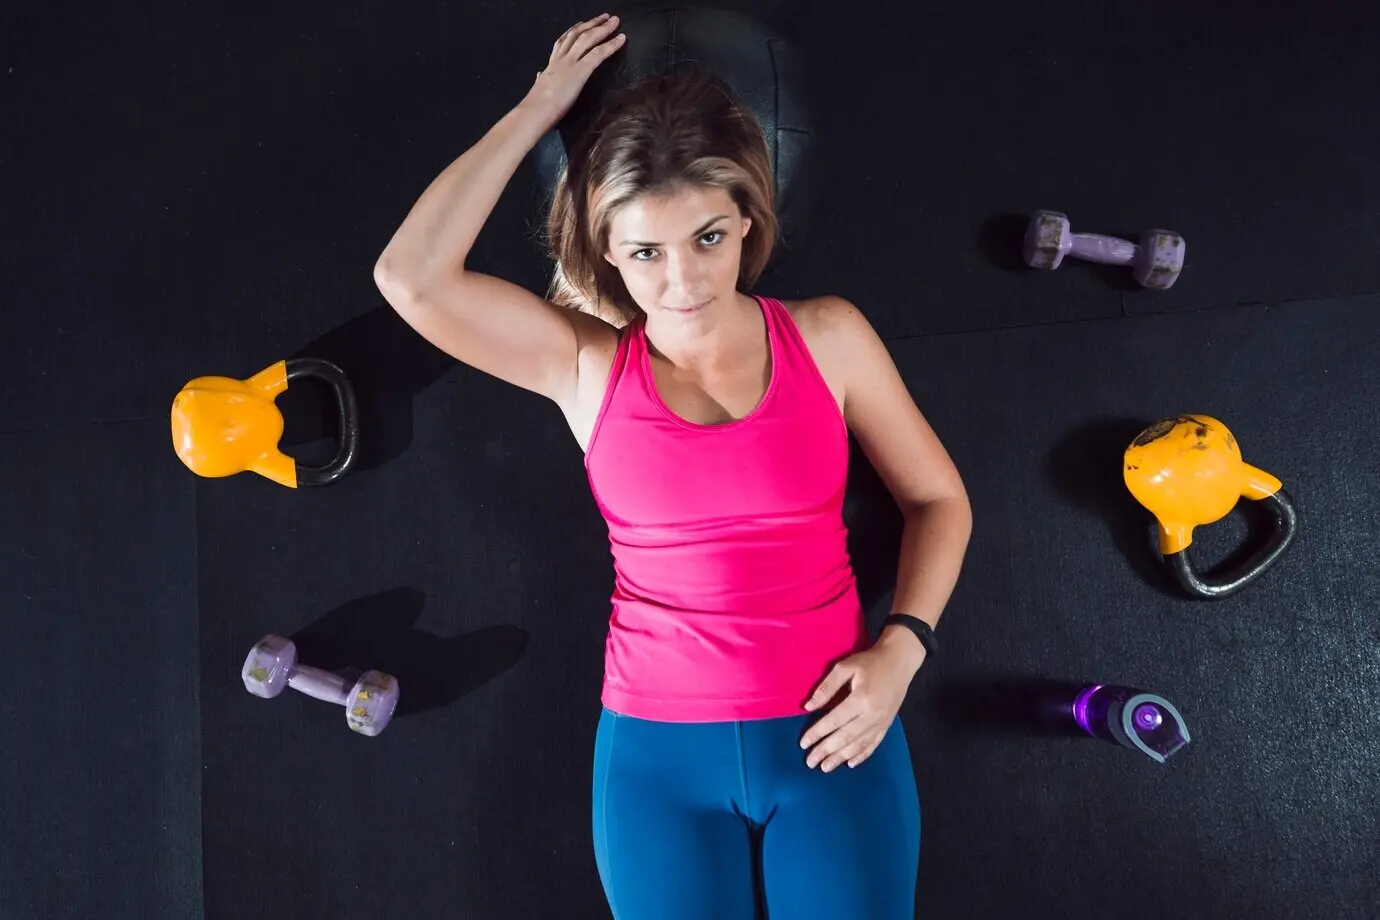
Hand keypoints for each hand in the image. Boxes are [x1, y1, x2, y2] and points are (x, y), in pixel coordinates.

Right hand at [524, 13, 625, 126]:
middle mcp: (561, 60)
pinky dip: (611, 44)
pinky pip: (598, 54)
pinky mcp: (580, 71)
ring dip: (603, 28)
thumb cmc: (536, 107)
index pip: (562, 43)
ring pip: (587, 39)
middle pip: (577, 35)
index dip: (573, 31)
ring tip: (615, 21)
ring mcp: (570, 63)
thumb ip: (541, 80)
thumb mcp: (538, 88)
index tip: (581, 24)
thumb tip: (540, 75)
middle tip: (605, 17)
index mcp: (551, 65)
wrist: (535, 112)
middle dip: (591, 24)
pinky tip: (621, 39)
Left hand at [799, 632, 925, 771]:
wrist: (899, 662)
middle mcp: (872, 714)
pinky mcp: (887, 725)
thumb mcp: (845, 667)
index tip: (803, 743)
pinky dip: (862, 755)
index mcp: (861, 698)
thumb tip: (808, 706)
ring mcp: (881, 722)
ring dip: (841, 757)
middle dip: (826, 750)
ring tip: (826, 767)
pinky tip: (851, 763)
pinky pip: (874, 744)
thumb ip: (827, 687)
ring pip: (859, 744)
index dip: (817, 733)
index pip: (834, 720)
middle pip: (845, 737)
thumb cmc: (870, 662)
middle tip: (810, 762)